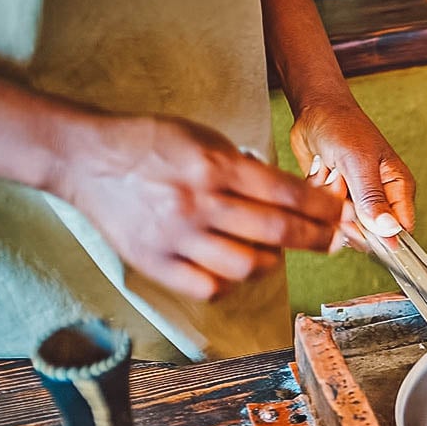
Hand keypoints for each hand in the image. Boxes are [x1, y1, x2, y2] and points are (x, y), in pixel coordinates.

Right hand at [57, 115, 342, 299]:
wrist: (86, 158)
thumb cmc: (150, 145)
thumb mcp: (202, 138)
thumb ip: (245, 167)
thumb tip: (294, 194)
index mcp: (213, 166)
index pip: (285, 193)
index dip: (322, 208)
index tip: (340, 215)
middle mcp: (198, 203)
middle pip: (276, 232)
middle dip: (315, 238)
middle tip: (332, 241)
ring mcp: (176, 237)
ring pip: (247, 266)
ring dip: (273, 262)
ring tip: (275, 253)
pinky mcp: (156, 263)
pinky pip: (210, 287)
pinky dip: (231, 282)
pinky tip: (235, 268)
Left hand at [288, 94, 415, 238]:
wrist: (314, 110)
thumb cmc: (343, 126)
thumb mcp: (359, 162)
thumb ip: (373, 198)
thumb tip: (390, 231)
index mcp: (398, 187)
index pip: (399, 229)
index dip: (380, 235)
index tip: (359, 218)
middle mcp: (380, 197)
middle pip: (368, 233)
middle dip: (347, 212)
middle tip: (341, 181)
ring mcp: (357, 200)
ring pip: (343, 224)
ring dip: (330, 201)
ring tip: (332, 171)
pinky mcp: (337, 199)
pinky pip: (325, 214)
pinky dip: (319, 195)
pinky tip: (323, 173)